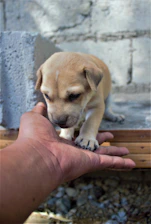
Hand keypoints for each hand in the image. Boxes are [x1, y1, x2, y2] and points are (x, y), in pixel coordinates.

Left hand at [18, 102, 134, 183]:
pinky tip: (131, 163)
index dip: (85, 132)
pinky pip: (108, 163)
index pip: (77, 136)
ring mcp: (83, 157)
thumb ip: (40, 111)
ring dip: (115, 153)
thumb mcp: (35, 118)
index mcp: (62, 141)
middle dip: (102, 141)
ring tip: (126, 151)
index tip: (92, 127)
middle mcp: (74, 150)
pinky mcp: (91, 162)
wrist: (36, 154)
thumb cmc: (33, 136)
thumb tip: (41, 104)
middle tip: (112, 137)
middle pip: (92, 145)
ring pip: (103, 155)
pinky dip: (120, 163)